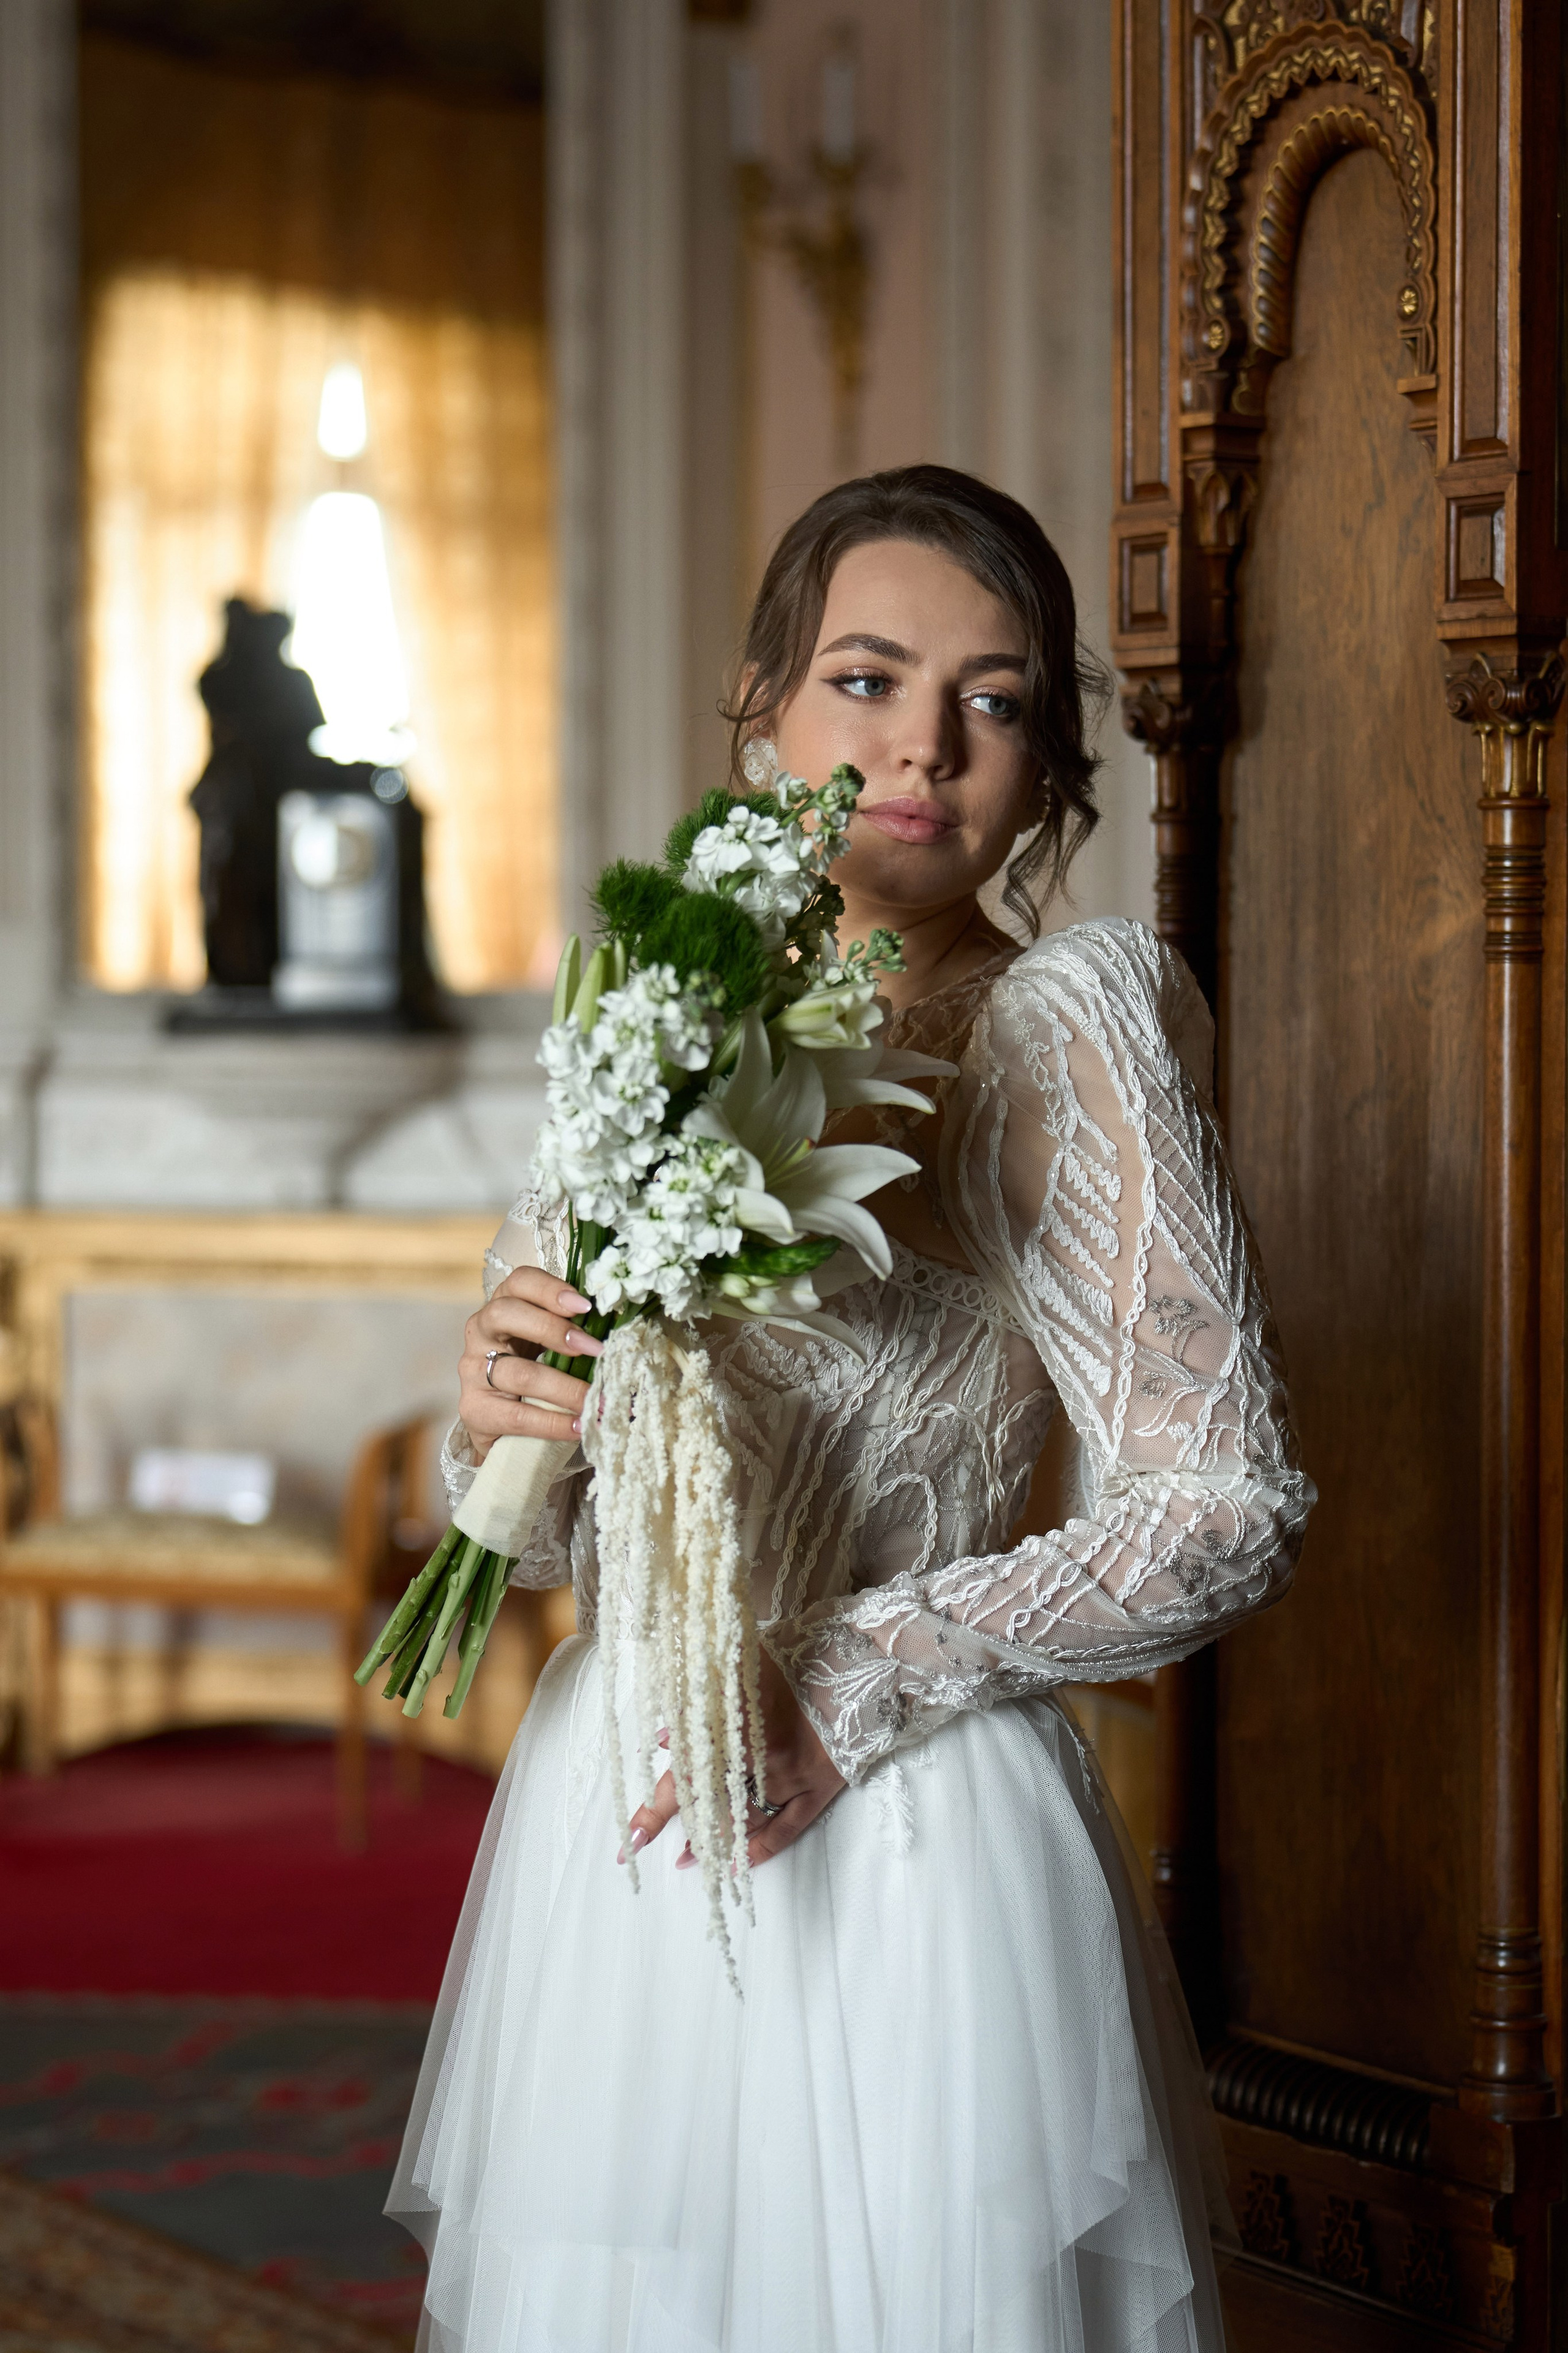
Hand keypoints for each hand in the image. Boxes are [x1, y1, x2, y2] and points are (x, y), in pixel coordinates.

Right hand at [458, 1267, 602, 1460]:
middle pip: (506, 1314)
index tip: (585, 1306)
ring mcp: (473, 1372)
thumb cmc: (533, 1375)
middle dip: (553, 1329)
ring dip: (565, 1387)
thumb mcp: (548, 1346)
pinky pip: (517, 1415)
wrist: (500, 1426)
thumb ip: (571, 1332)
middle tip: (595, 1349)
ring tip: (596, 1400)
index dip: (550, 1290)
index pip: (519, 1282)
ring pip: (518, 1373)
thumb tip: (617, 1335)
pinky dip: (553, 1423)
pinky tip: (578, 1426)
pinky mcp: (475, 1410)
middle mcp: (481, 1332)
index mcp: (503, 1306)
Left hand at [623, 1647, 846, 1871]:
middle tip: (638, 1845)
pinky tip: (736, 1864)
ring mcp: (789, 1776)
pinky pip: (786, 1828)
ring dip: (712, 1839)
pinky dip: (760, 1849)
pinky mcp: (818, 1787)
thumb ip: (702, 1697)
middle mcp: (757, 1756)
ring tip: (685, 1857)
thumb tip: (664, 1736)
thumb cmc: (797, 1656)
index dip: (657, 1804)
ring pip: (743, 1818)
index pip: (685, 1769)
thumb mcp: (742, 1665)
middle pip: (707, 1797)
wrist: (860, 1661)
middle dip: (671, 1822)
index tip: (631, 1834)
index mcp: (734, 1724)